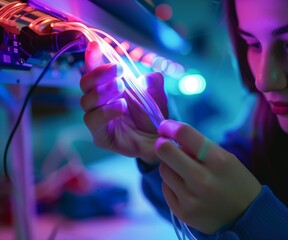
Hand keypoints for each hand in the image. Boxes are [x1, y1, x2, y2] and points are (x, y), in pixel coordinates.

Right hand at [80, 41, 167, 163]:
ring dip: (103, 91)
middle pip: (85, 84)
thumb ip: (152, 83)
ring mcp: (98, 119)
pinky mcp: (100, 136)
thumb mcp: (156, 96)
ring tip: (121, 88)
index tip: (96, 45)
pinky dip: (106, 111)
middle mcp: (99, 103)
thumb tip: (148, 76)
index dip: (92, 58)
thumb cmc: (153, 116)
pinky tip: (121, 106)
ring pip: (86, 101)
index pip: (94, 72)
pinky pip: (93, 121)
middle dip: (99, 73)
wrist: (159, 140)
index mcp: (108, 89)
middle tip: (119, 70)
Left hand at [155, 120, 260, 233]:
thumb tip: (172, 138)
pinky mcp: (183, 212)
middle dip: (163, 144)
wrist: (249, 218)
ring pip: (164, 170)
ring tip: (184, 171)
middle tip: (165, 145)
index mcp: (218, 160)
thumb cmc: (237, 182)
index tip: (166, 127)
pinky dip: (172, 184)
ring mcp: (191, 198)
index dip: (170, 127)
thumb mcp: (227, 158)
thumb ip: (200, 147)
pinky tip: (186, 187)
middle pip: (165, 151)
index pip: (185, 134)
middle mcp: (202, 179)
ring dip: (170, 166)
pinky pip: (166, 188)